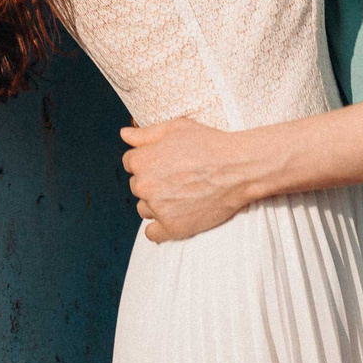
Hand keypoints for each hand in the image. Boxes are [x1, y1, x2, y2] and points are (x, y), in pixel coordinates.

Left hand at [119, 118, 259, 242]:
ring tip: (179, 194)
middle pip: (137, 186)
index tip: (165, 162)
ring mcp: (158, 208)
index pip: (130, 163)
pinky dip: (159, 227)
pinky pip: (152, 233)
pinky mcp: (173, 227)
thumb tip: (124, 135)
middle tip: (176, 177)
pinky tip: (172, 216)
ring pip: (143, 208)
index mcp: (141, 161)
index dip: (147, 160)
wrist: (238, 168)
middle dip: (152, 181)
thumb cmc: (208, 144)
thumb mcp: (175, 128)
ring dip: (155, 203)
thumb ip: (145, 134)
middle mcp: (145, 186)